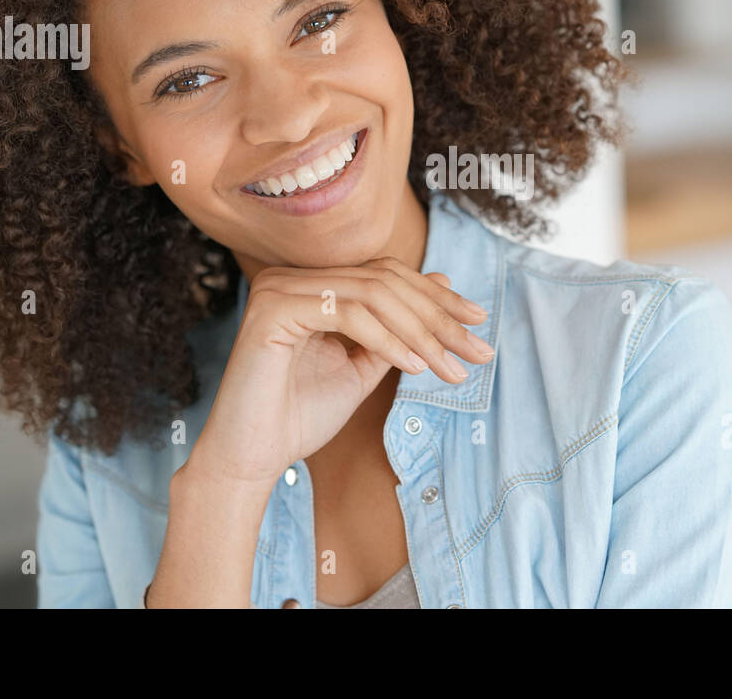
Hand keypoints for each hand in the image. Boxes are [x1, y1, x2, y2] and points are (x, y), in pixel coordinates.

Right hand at [186, 256, 492, 486]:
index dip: (436, 298)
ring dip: (421, 332)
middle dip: (438, 316)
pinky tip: (415, 366)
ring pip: (372, 294)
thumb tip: (443, 284)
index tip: (480, 322)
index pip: (386, 275)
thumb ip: (398, 328)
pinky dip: (388, 340)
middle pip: (384, 280)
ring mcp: (278, 288)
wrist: (251, 457)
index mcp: (311, 284)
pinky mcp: (271, 309)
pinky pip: (347, 314)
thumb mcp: (363, 366)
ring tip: (450, 368)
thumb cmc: (301, 416)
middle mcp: (292, 277)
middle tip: (478, 349)